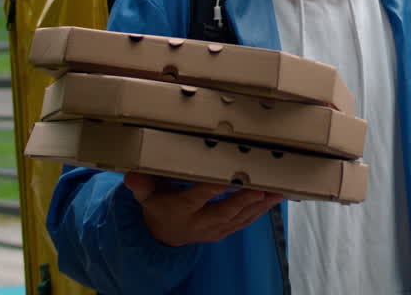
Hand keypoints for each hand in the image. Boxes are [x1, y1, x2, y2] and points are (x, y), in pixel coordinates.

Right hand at [123, 172, 283, 246]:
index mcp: (181, 210)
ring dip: (260, 205)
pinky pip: (245, 222)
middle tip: (263, 186)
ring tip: (279, 190)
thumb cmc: (158, 206)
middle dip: (244, 199)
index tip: (228, 177)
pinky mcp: (225, 231)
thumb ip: (141, 185)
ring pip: (240, 217)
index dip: (212, 188)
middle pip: (224, 211)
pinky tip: (275, 199)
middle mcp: (200, 222)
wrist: (163, 235)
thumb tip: (131, 175)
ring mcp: (214, 229)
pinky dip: (261, 211)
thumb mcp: (146, 196)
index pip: (197, 197)